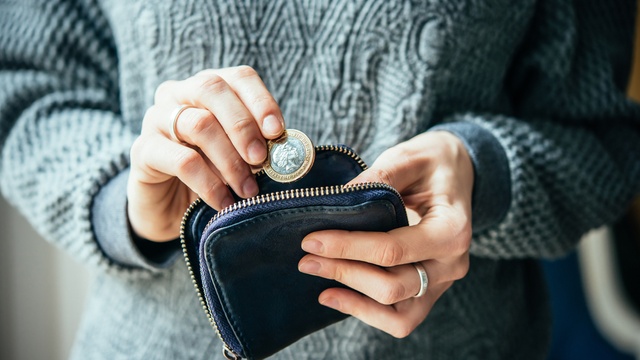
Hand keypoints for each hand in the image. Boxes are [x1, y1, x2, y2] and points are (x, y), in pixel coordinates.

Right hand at [128, 66, 283, 240]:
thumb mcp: (239, 156)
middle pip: (213, 89)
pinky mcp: (142, 150)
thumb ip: (258, 146)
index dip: (261, 101)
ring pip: (199, 124)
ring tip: (247, 190)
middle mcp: (179, 94)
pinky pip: (182, 161)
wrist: (169, 209)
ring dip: (230, 160)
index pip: (239, 77)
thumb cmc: (212, 175)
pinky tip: (224, 203)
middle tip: (261, 159)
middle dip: (243, 126)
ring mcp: (156, 118)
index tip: (277, 131)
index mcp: (209, 88)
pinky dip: (209, 184)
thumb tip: (286, 149)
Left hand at [298, 131, 473, 336]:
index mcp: (452, 230)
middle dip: (344, 272)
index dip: (348, 248)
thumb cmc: (433, 163)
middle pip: (392, 286)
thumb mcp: (409, 158)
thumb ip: (378, 178)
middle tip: (307, 257)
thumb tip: (336, 201)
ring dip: (352, 299)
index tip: (312, 240)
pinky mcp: (428, 291)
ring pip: (397, 314)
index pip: (394, 250)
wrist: (457, 172)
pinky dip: (365, 311)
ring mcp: (441, 283)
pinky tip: (334, 295)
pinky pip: (399, 318)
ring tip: (318, 278)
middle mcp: (451, 264)